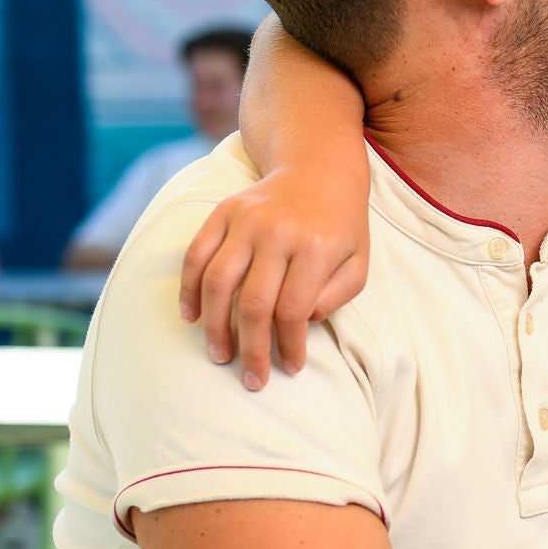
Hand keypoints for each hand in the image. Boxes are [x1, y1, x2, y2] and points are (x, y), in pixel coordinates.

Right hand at [178, 163, 369, 389]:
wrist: (319, 168)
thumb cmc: (341, 225)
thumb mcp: (358, 260)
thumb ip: (337, 295)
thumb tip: (302, 321)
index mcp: (316, 247)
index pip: (294, 310)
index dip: (290, 345)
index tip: (290, 368)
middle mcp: (278, 232)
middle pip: (254, 304)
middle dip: (251, 349)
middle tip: (251, 380)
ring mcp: (247, 220)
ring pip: (219, 282)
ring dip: (215, 326)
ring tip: (219, 354)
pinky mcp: (223, 211)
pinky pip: (197, 254)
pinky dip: (189, 288)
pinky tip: (192, 316)